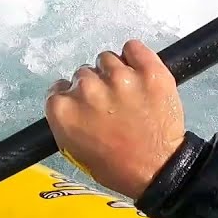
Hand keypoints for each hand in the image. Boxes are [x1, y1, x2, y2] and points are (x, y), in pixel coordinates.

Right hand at [45, 39, 184, 199]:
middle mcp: (87, 89)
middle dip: (95, 87)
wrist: (158, 170)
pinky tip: (138, 72)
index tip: (86, 106)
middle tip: (111, 106)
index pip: (59, 87)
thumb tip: (67, 96)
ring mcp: (120, 78)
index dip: (73, 96)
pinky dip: (134, 56)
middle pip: (83, 73)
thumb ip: (65, 117)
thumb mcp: (73, 149)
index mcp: (63, 110)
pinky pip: (133, 47)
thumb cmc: (115, 166)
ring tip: (127, 94)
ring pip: (107, 59)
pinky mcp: (148, 71)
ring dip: (114, 72)